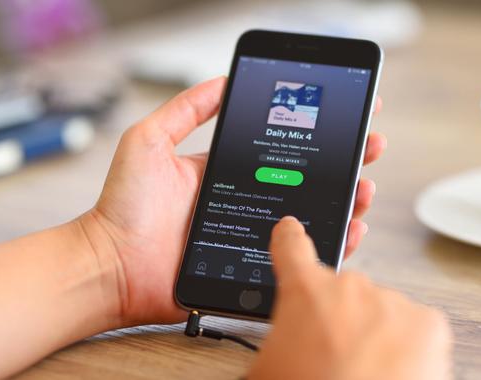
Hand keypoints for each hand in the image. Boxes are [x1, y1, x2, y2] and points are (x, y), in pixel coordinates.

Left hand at [81, 77, 385, 325]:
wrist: (111, 266)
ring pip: (312, 217)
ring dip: (347, 200)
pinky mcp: (254, 267)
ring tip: (364, 187)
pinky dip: (331, 243)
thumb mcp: (149, 141)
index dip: (316, 134)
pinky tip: (349, 229)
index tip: (346, 115)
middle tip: (370, 147)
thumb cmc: (122, 207)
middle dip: (345, 162)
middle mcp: (247, 202)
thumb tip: (223, 80)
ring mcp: (253, 235)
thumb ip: (185, 110)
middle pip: (308, 180)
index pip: (282, 149)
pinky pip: (301, 255)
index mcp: (228, 172)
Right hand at [248, 217, 451, 379]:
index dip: (289, 237)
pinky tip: (391, 369)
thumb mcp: (268, 366)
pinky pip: (413, 325)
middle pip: (342, 291)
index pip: (291, 247)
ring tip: (364, 369)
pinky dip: (406, 345)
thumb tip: (277, 348)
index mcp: (303, 293)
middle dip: (339, 316)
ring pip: (380, 309)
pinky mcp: (428, 323)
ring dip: (373, 332)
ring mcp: (391, 302)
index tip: (292, 229)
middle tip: (334, 353)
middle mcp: (349, 288)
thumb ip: (273, 340)